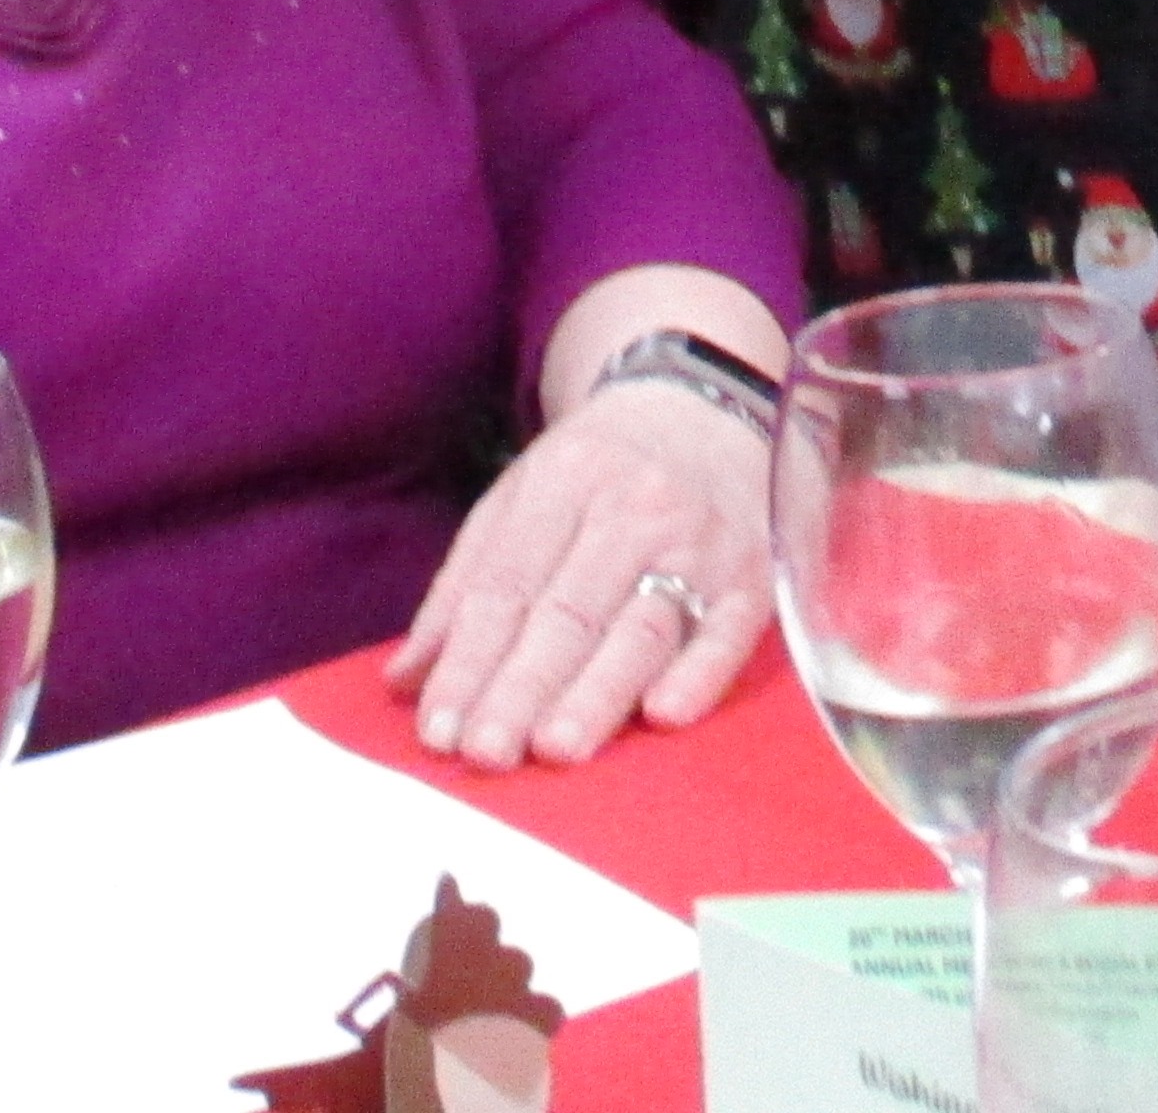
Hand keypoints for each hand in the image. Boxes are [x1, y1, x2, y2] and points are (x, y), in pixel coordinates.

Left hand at [385, 375, 771, 772]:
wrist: (708, 404)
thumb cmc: (600, 468)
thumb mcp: (520, 495)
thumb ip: (464, 585)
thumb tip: (405, 680)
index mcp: (564, 483)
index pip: (507, 585)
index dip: (469, 660)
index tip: (438, 729)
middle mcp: (634, 509)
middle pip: (570, 611)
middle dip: (523, 687)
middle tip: (485, 752)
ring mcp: (700, 542)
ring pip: (642, 627)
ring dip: (598, 692)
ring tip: (555, 748)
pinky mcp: (753, 577)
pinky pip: (728, 632)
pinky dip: (698, 674)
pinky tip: (663, 714)